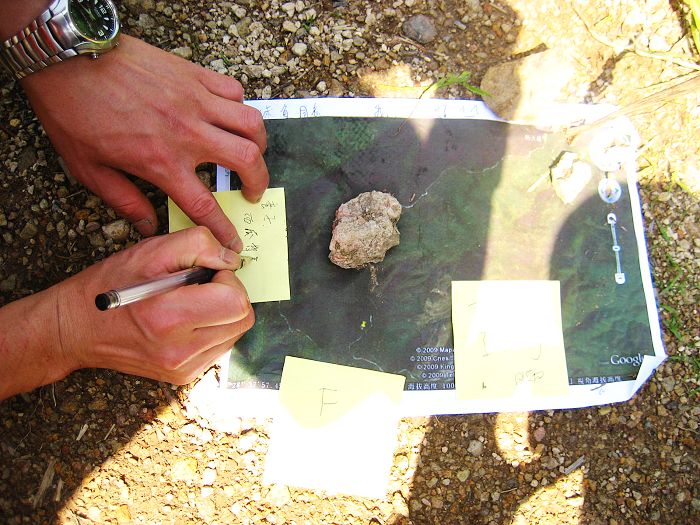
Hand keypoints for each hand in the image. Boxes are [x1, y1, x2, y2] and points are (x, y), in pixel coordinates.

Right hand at [0, 227, 253, 399]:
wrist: (75, 329)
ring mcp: (183, 368)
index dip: (228, 279)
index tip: (207, 271)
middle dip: (230, 294)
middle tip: (201, 284)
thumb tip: (232, 259)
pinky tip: (187, 319)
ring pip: (235, 333)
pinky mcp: (184, 376)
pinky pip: (220, 347)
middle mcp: (179, 351)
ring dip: (223, 312)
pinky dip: (213, 328)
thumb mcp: (150, 251)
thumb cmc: (110, 286)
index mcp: (169, 318)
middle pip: (242, 318)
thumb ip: (198, 245)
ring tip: (190, 301)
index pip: (236, 302)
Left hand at [19, 34, 268, 250]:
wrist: (69, 58)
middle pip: (246, 160)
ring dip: (258, 142)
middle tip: (253, 189)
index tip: (233, 242)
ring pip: (251, 123)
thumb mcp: (89, 169)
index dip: (224, 229)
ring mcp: (196, 101)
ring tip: (251, 151)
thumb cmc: (74, 111)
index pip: (205, 205)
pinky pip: (234, 90)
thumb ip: (124, 201)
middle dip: (259, 181)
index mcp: (162, 162)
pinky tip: (228, 113)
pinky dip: (239, 105)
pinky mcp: (194, 74)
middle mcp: (188, 133)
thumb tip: (147, 226)